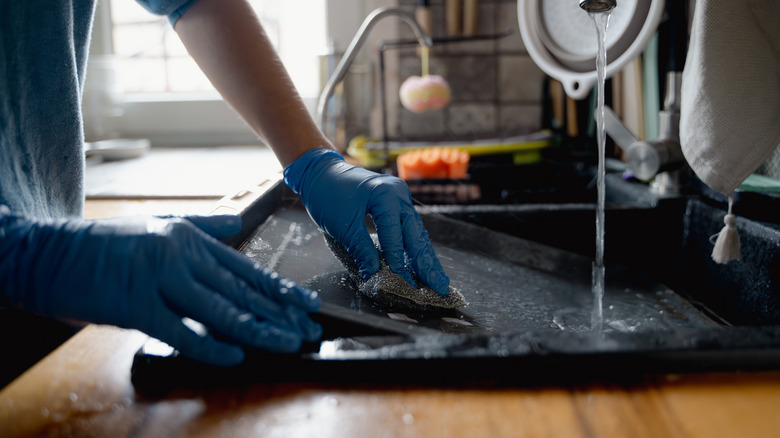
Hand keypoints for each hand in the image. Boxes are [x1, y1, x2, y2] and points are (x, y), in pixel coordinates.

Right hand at [0, 207, 321, 365]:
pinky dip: (207, 343)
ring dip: (257, 328)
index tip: (305, 303)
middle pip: (239, 289)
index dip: (278, 287)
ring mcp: (157, 276)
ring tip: (286, 342)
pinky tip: (234, 354)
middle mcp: (180, 253)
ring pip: (219, 307)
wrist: (49, 252)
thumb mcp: (159, 224)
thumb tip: (238, 222)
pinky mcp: (134, 301)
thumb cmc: (106, 245)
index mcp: (190, 237)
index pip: (244, 267)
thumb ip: (203, 226)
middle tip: (307, 328)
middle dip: (278, 311)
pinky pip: (179, 328)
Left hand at [283, 148, 449, 294]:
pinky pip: (409, 228)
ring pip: (416, 232)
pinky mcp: (397, 203)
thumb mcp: (342, 226)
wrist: (320, 173)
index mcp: (385, 194)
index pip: (395, 234)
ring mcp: (400, 197)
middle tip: (439, 286)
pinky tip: (423, 265)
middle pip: (416, 233)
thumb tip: (374, 275)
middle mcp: (399, 194)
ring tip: (437, 280)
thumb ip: (361, 250)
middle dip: (427, 263)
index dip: (398, 261)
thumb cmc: (328, 194)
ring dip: (425, 258)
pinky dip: (414, 247)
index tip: (403, 283)